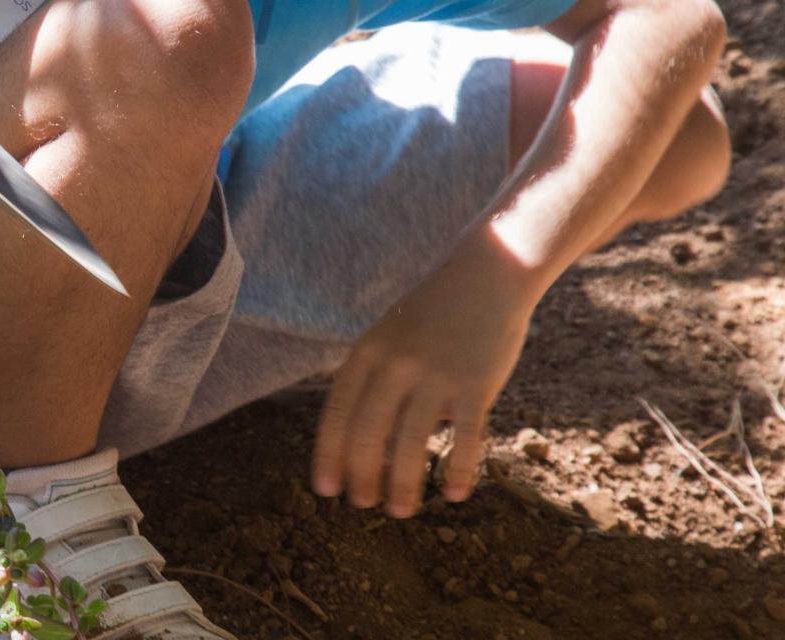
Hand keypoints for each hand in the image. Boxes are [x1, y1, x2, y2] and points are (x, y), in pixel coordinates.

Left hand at [311, 257, 536, 517]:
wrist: (490, 273)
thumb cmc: (434, 313)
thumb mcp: (388, 336)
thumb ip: (372, 380)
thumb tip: (360, 437)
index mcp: (366, 353)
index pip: (337, 414)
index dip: (329, 456)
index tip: (325, 490)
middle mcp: (395, 364)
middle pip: (369, 433)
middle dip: (362, 476)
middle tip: (362, 505)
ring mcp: (436, 373)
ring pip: (411, 443)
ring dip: (403, 485)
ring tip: (400, 511)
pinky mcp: (476, 383)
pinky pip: (466, 437)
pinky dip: (460, 470)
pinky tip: (456, 495)